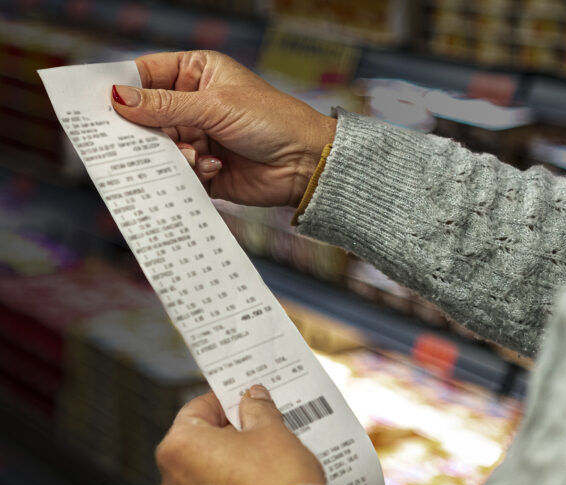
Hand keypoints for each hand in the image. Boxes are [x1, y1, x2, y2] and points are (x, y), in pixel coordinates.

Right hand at [112, 51, 336, 206]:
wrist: (305, 164)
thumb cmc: (272, 121)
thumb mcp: (216, 106)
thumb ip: (165, 106)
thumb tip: (118, 100)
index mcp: (197, 73)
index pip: (147, 75)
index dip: (123, 88)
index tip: (102, 103)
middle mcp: (195, 105)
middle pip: (148, 116)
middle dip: (146, 130)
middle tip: (139, 140)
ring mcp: (199, 137)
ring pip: (162, 147)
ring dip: (174, 153)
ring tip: (194, 155)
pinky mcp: (205, 169)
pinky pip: (179, 172)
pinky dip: (190, 172)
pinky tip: (212, 169)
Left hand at [155, 386, 325, 484]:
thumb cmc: (277, 483)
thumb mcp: (272, 431)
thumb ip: (257, 409)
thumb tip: (252, 398)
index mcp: (179, 449)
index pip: (196, 409)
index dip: (224, 401)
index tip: (243, 400)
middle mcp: (171, 484)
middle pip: (197, 445)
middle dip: (227, 436)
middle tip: (259, 431)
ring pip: (204, 479)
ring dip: (227, 468)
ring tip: (263, 464)